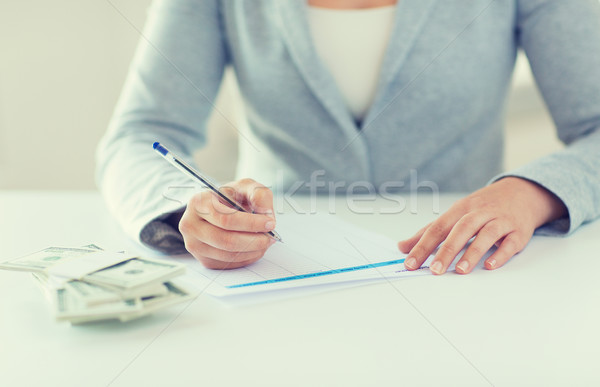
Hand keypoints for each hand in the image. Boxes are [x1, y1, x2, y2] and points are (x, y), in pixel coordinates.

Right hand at [178, 178, 276, 268]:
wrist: (216, 209)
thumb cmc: (231, 198)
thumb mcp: (246, 187)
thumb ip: (259, 194)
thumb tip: (266, 214)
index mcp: (198, 203)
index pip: (225, 219)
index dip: (251, 223)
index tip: (270, 223)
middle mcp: (191, 225)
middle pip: (226, 240)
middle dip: (254, 240)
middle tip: (271, 237)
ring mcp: (194, 245)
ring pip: (228, 255)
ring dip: (253, 251)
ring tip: (266, 241)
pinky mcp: (203, 259)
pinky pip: (228, 264)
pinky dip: (247, 258)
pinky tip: (255, 248)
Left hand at [398, 177, 566, 274]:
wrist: (521, 192)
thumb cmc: (482, 207)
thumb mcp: (455, 214)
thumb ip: (429, 231)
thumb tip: (402, 247)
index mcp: (460, 209)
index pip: (437, 227)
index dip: (422, 246)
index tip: (411, 263)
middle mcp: (479, 213)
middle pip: (461, 230)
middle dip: (446, 251)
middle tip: (435, 270)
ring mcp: (500, 221)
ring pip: (486, 234)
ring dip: (473, 252)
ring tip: (461, 270)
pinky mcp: (519, 231)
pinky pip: (510, 242)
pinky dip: (501, 254)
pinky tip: (490, 265)